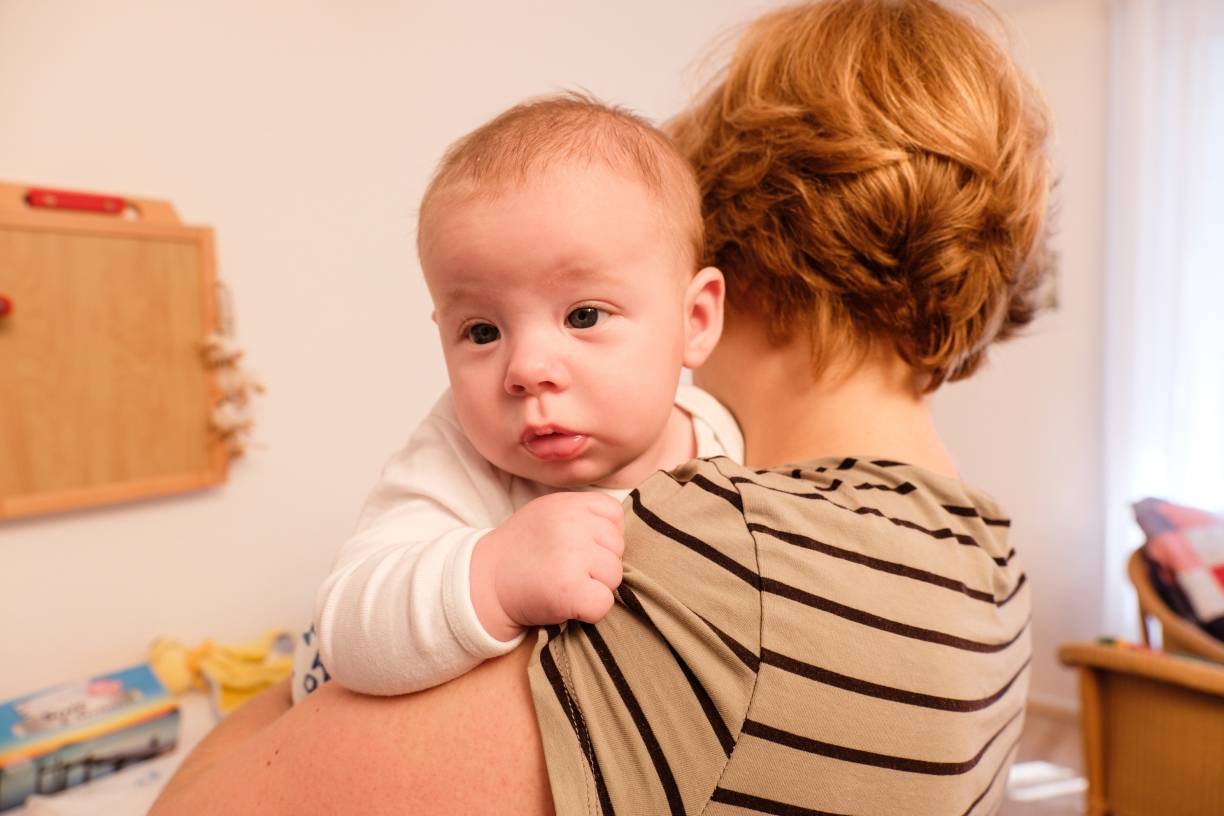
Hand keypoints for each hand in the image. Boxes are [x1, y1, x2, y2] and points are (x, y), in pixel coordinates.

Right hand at [470, 492, 624, 641]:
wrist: (483, 584)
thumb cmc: (521, 552)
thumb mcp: (548, 514)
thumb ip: (582, 514)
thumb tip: (620, 531)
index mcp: (568, 503)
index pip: (614, 514)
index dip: (601, 536)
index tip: (577, 548)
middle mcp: (571, 524)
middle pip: (617, 547)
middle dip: (599, 564)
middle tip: (567, 570)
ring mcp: (571, 555)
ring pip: (614, 576)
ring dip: (595, 587)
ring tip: (565, 585)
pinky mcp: (569, 589)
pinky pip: (604, 603)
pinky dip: (590, 611)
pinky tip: (567, 603)